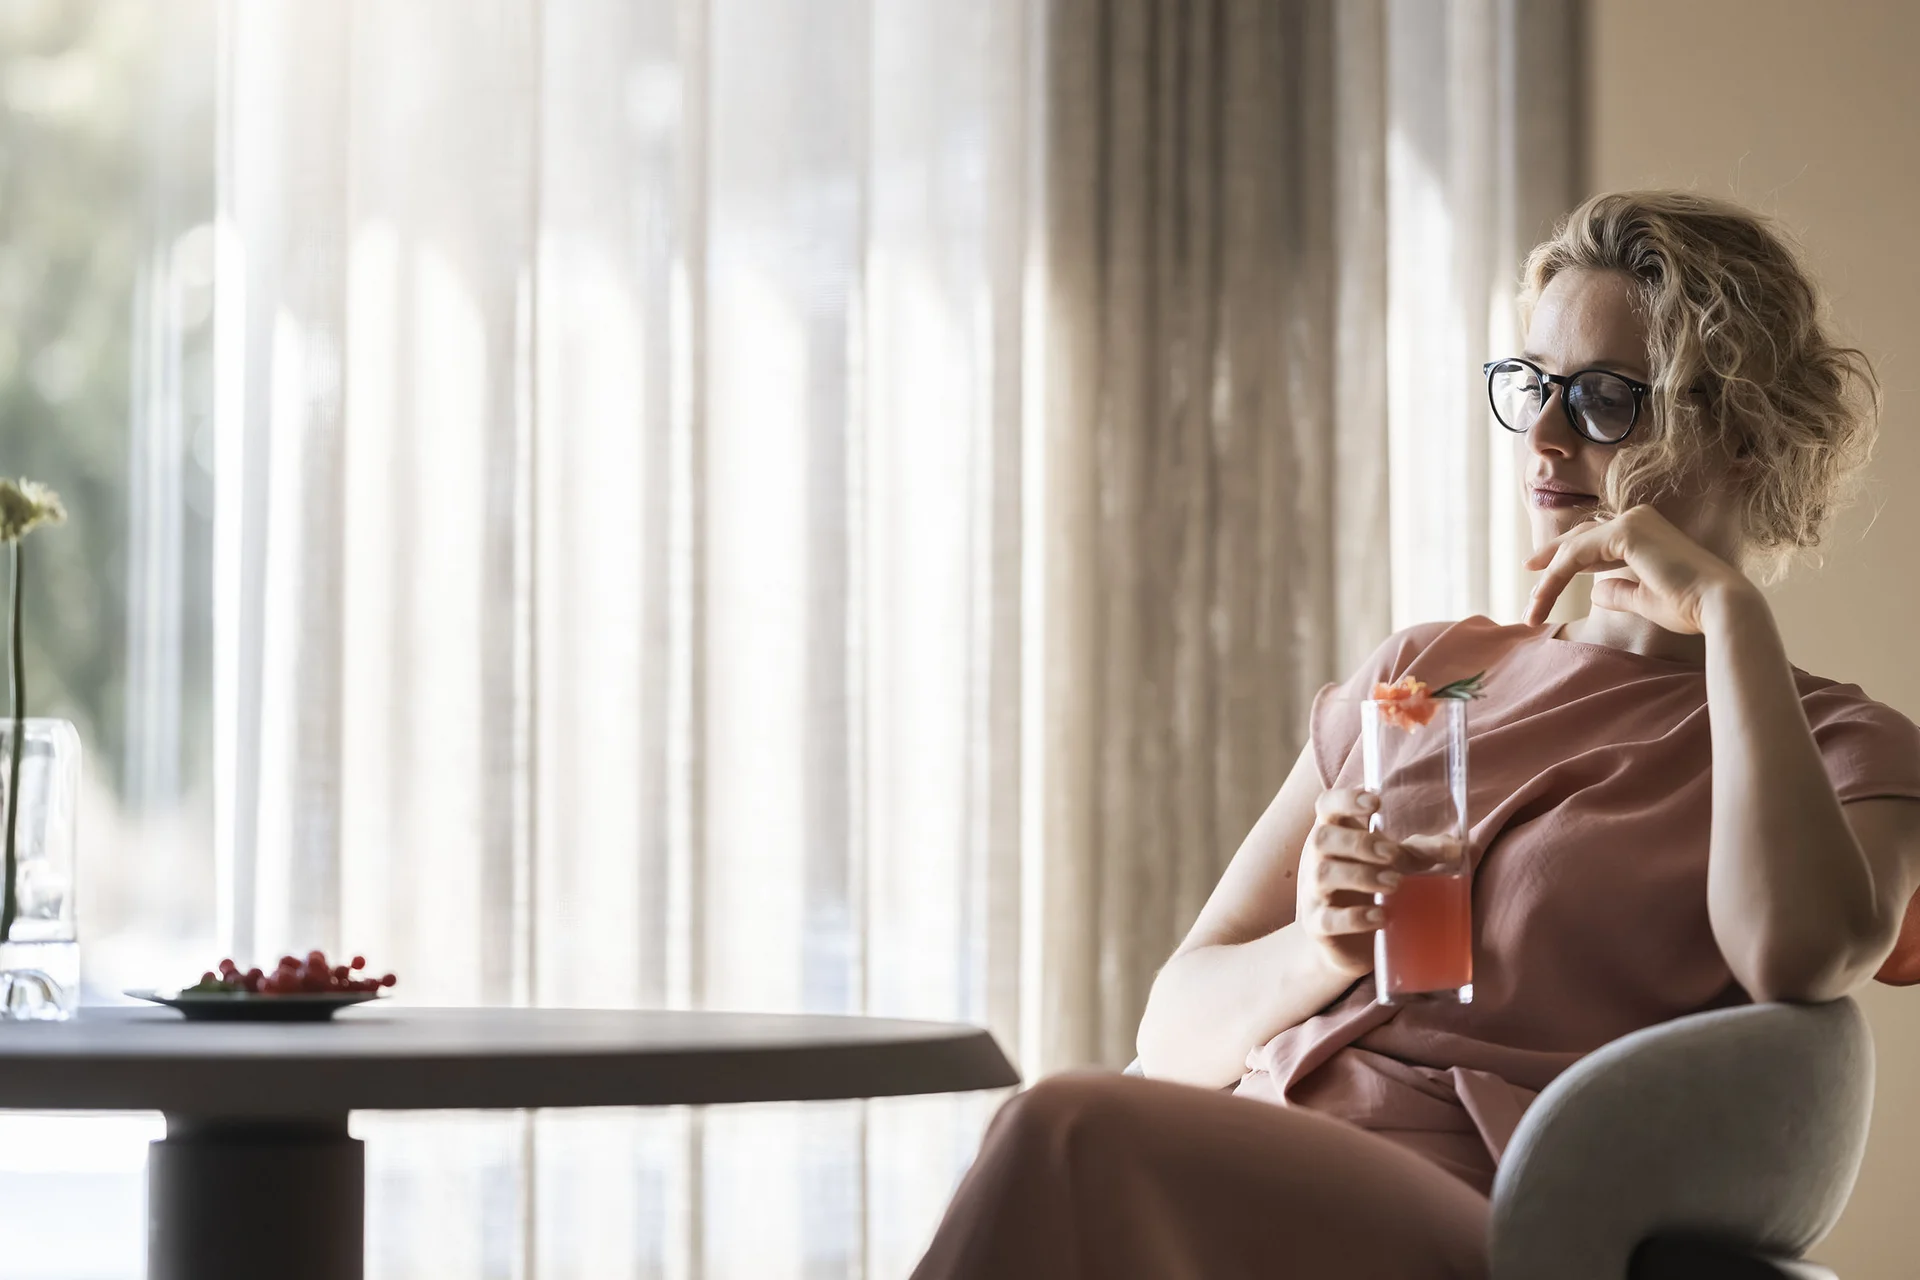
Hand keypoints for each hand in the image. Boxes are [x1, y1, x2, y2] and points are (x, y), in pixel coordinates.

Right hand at [1297, 788, 1441, 976]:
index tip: (1375, 803)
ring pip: (1324, 874)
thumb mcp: (1390, 865)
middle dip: (1359, 843)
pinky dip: (1355, 917)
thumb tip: (1457, 848)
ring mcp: (1313, 893)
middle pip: (1322, 837)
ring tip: (1395, 883)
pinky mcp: (1318, 927)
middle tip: (1393, 854)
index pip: (1326, 805)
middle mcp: (1316, 859)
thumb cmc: (1365, 889)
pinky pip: (1328, 919)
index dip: (1345, 799)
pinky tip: (1381, 916)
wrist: (1340, 943)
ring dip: (1361, 875)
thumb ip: (1419, 852)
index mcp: (1334, 834)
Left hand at [1523, 505, 1752, 632]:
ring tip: (1532, 608)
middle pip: (1578, 538)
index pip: (1594, 540)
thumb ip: (1619, 591)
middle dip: (1550, 559)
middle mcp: (1637, 519)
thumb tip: (1597, 592)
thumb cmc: (1689, 606)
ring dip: (1549, 580)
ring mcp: (1631, 522)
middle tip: (1526, 575)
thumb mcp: (1644, 599)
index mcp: (1645, 532)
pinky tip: (1543, 597)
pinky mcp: (1626, 533)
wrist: (1717, 606)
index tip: (1540, 574)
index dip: (1565, 556)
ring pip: (1573, 549)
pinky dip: (1556, 578)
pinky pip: (1576, 555)